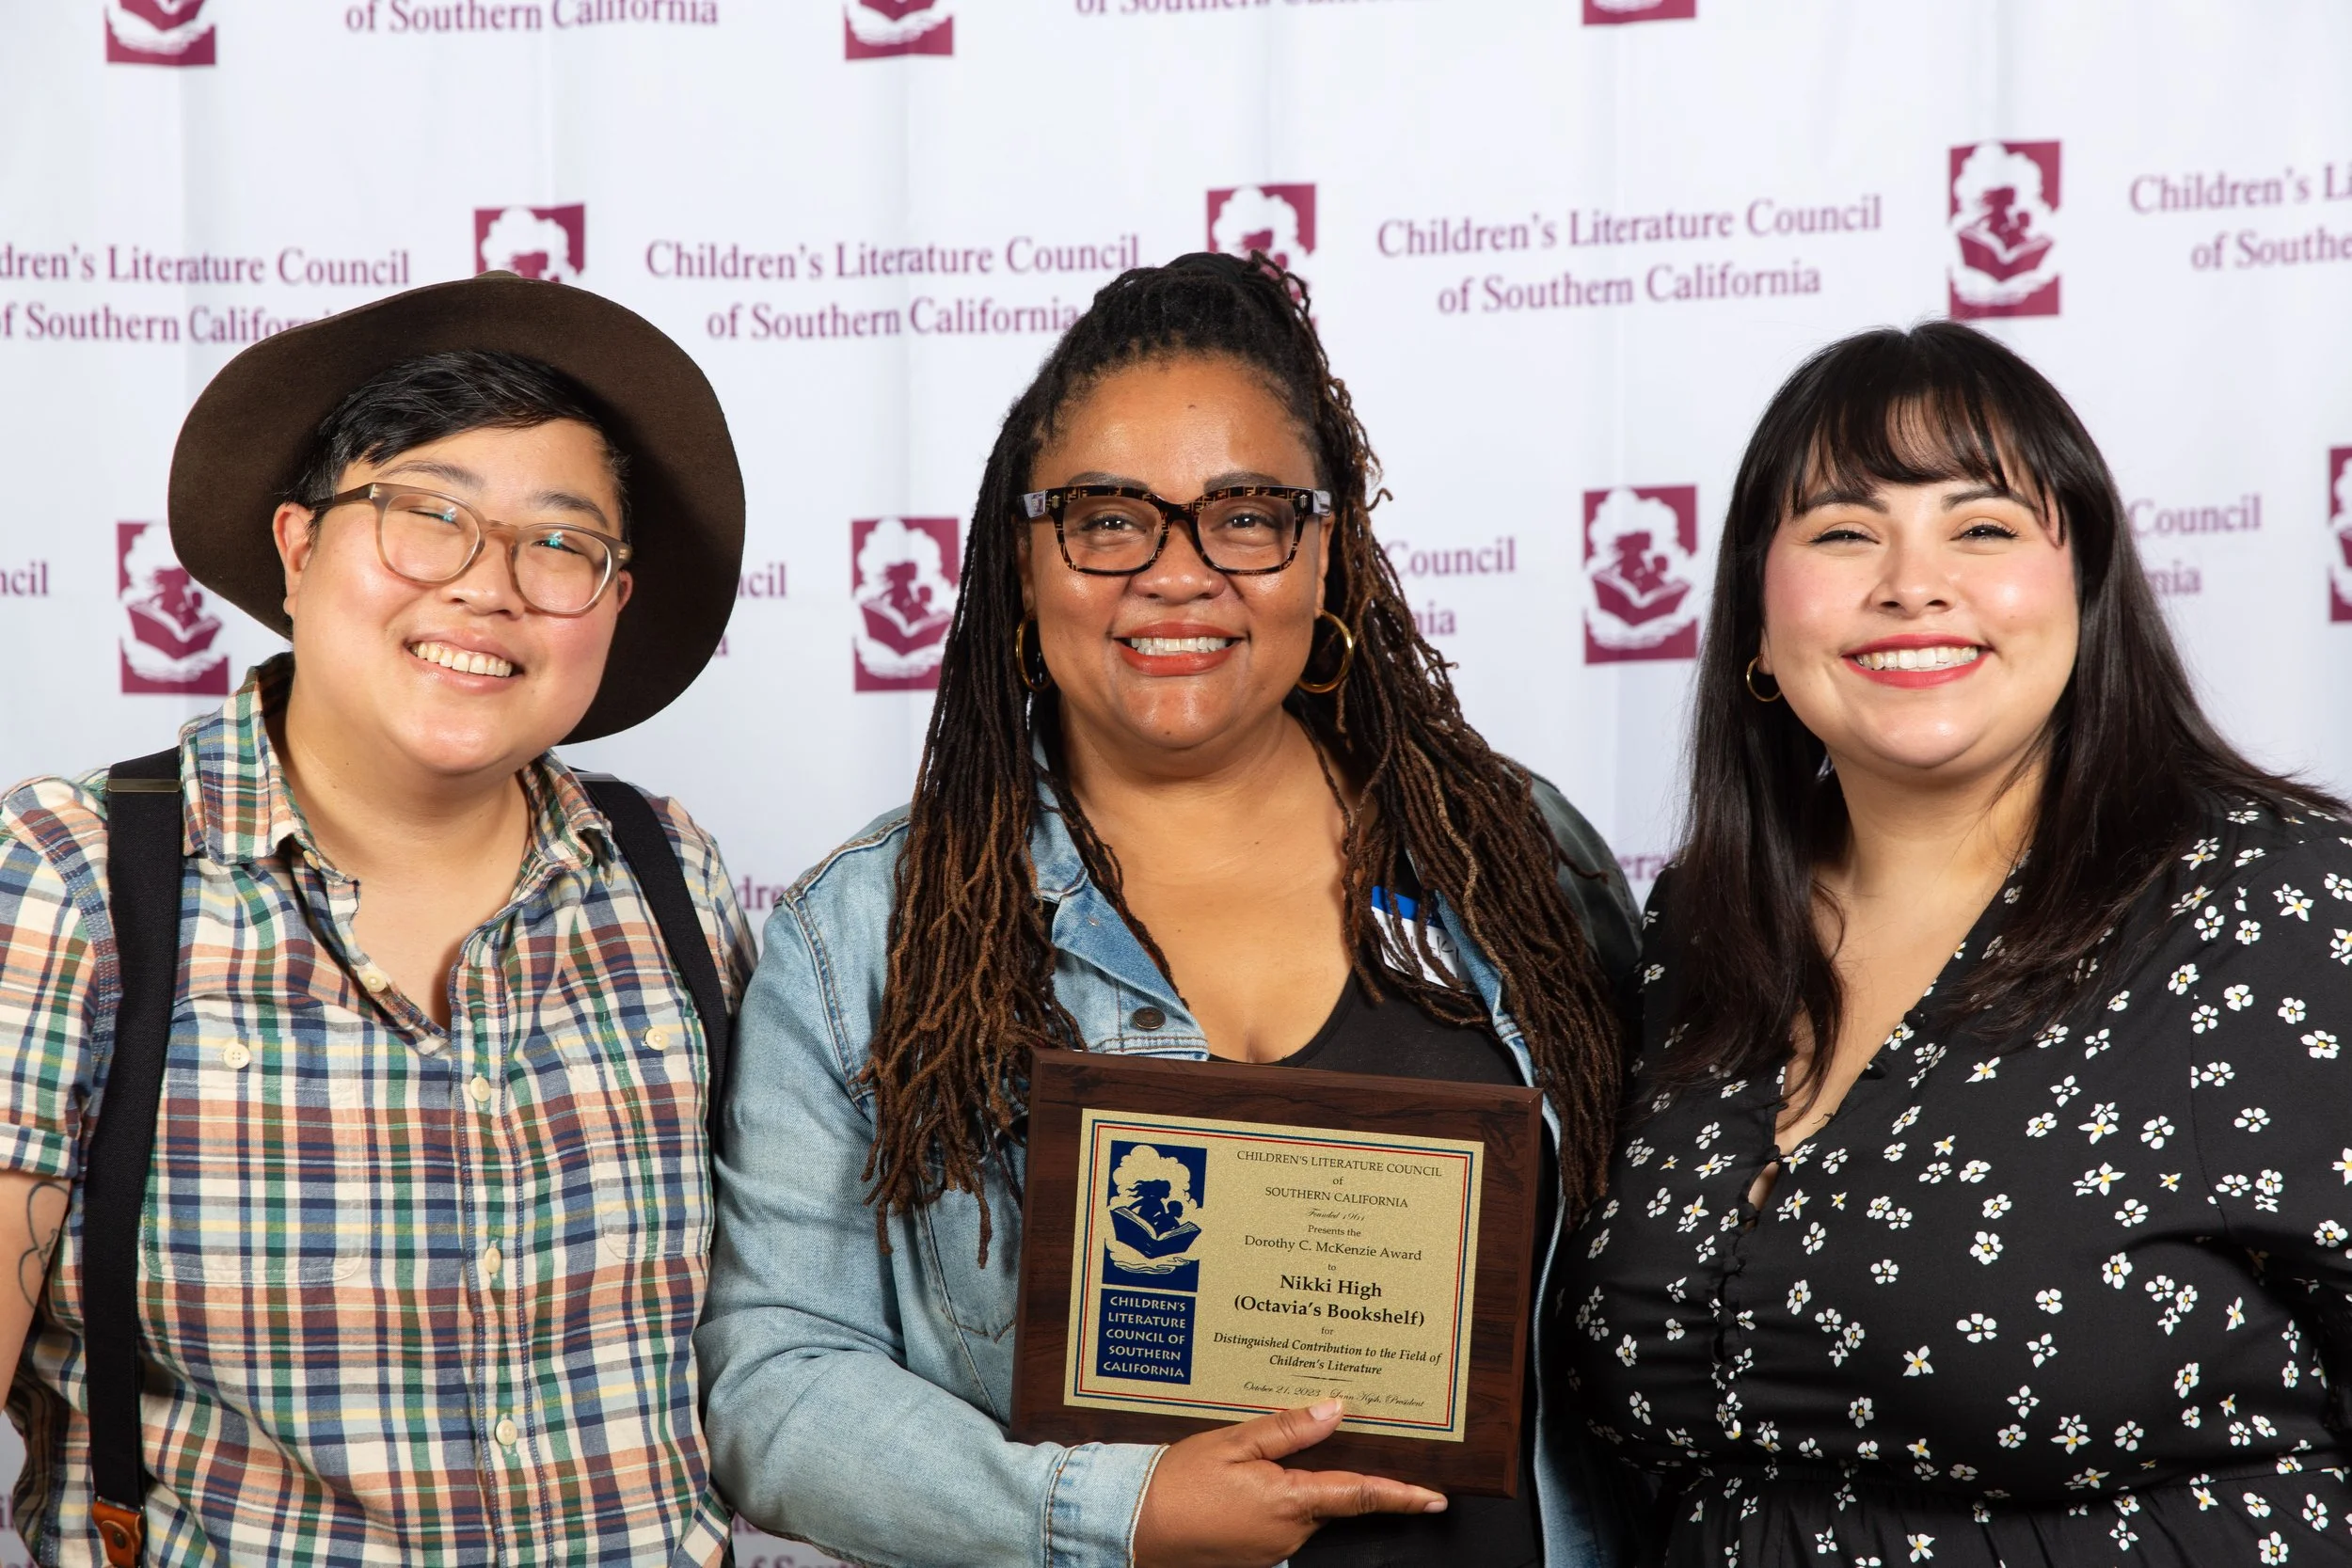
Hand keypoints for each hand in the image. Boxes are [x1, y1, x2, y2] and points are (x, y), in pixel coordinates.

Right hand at [1131, 1400, 1446, 1567]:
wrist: (1132, 1525)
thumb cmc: (1177, 1484)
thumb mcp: (1233, 1443)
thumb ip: (1289, 1429)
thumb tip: (1335, 1411)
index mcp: (1290, 1502)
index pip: (1359, 1494)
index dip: (1402, 1495)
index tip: (1434, 1498)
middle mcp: (1288, 1534)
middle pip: (1327, 1498)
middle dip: (1324, 1473)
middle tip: (1302, 1445)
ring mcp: (1270, 1551)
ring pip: (1300, 1509)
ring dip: (1289, 1486)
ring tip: (1248, 1465)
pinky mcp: (1251, 1557)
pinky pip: (1276, 1523)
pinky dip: (1269, 1502)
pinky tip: (1239, 1484)